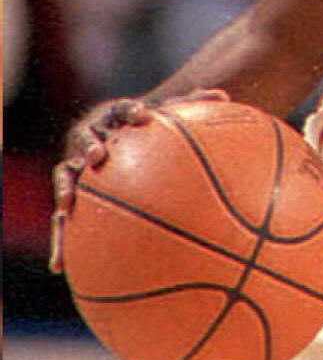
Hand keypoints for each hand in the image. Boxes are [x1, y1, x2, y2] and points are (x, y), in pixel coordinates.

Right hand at [50, 90, 227, 272]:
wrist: (114, 134)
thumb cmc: (147, 124)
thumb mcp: (167, 114)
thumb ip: (192, 104)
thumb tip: (224, 94)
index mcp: (113, 117)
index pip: (122, 109)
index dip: (131, 110)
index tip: (144, 115)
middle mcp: (89, 138)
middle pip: (84, 139)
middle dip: (89, 145)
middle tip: (98, 154)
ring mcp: (76, 164)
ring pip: (65, 176)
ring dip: (65, 188)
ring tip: (68, 203)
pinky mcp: (71, 189)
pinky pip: (64, 215)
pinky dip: (61, 238)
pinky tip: (60, 265)